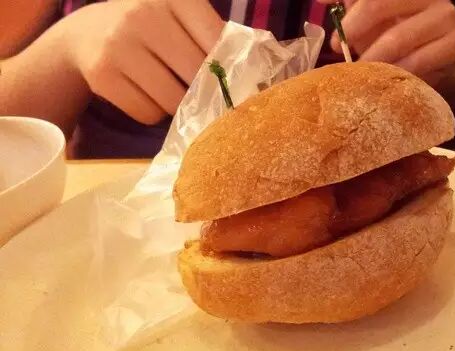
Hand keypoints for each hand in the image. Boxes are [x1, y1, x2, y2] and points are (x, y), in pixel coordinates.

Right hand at [58, 0, 222, 123]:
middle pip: (196, 74)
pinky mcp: (102, 75)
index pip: (216, 41)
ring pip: (173, 100)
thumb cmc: (150, 28)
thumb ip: (211, 37)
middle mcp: (143, 14)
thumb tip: (251, 81)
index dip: (226, 67)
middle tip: (200, 91)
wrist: (86, 34)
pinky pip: (148, 113)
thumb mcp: (179, 18)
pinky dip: (153, 112)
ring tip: (167, 87)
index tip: (227, 80)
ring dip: (178, 105)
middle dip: (203, 89)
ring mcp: (119, 44)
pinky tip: (145, 93)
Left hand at [318, 0, 454, 84]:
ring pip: (396, 38)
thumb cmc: (391, 33)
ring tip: (359, 71)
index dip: (349, 9)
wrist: (428, 63)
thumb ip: (349, 3)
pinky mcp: (453, 46)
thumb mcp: (368, 15)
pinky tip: (383, 81)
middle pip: (379, 4)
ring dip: (370, 58)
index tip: (331, 31)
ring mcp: (446, 18)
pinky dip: (393, 74)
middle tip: (339, 52)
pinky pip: (415, 63)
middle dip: (353, 31)